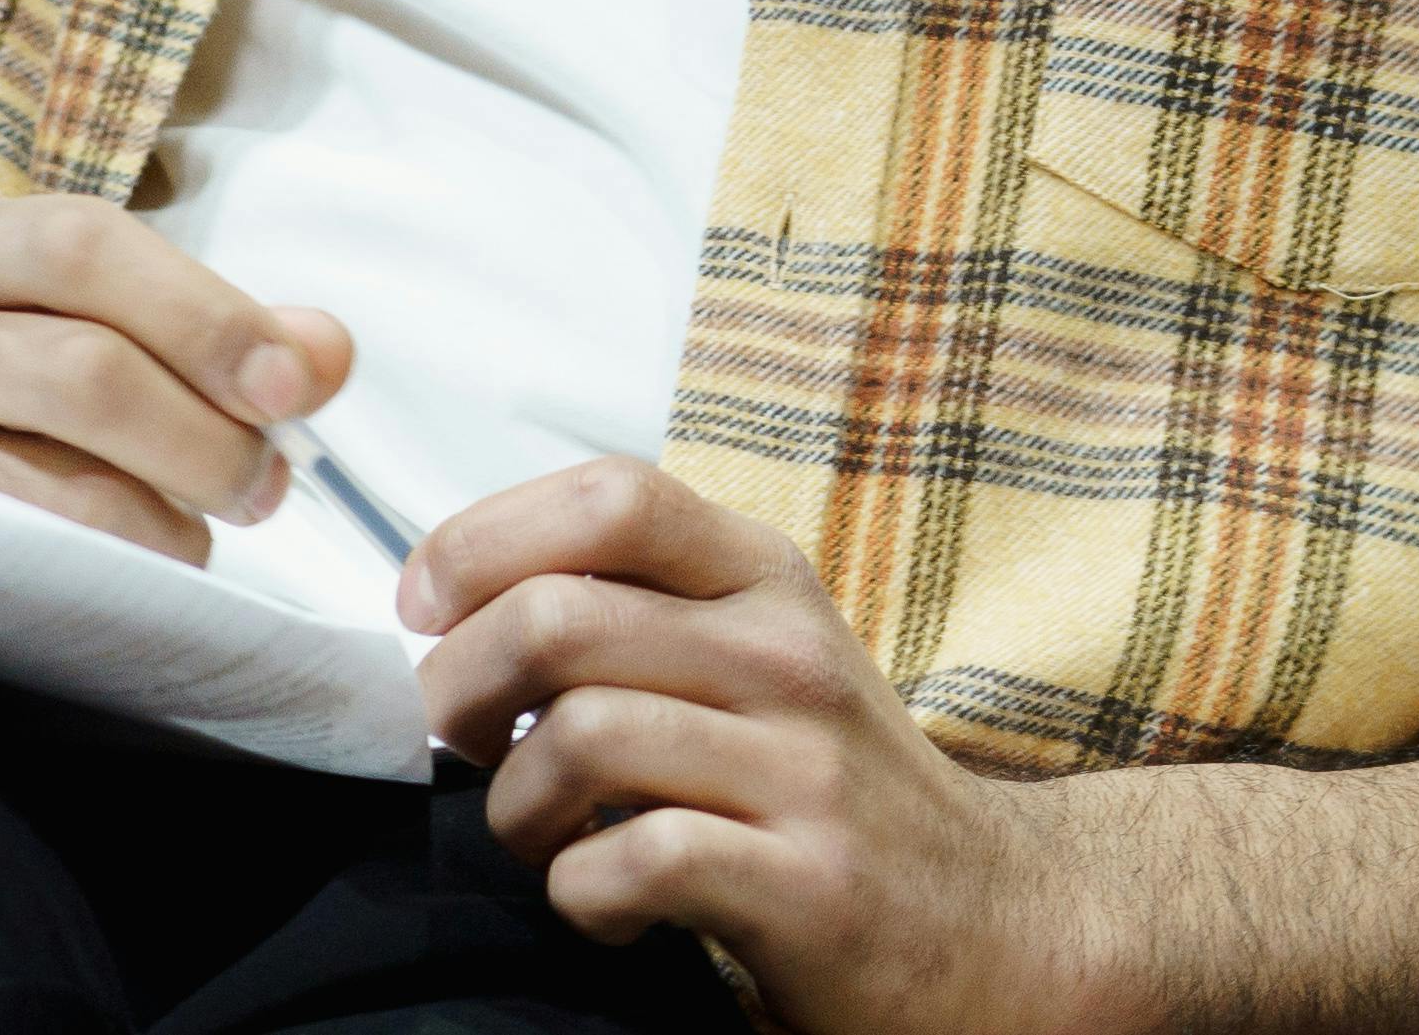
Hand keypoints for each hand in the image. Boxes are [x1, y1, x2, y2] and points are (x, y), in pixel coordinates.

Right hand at [0, 196, 350, 562]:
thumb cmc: (24, 388)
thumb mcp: (111, 327)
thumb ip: (225, 332)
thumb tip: (324, 355)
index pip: (85, 246)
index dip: (204, 316)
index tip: (290, 388)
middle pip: (82, 370)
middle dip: (205, 436)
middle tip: (265, 486)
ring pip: (61, 487)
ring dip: (166, 520)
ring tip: (199, 528)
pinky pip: (29, 569)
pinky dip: (113, 572)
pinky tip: (138, 564)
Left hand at [407, 458, 1121, 1033]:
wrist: (994, 921)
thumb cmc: (835, 788)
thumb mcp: (761, 659)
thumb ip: (641, 610)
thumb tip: (464, 597)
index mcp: (767, 580)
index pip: (610, 496)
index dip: (483, 539)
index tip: (424, 605)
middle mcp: (787, 656)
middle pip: (558, 620)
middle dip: (458, 691)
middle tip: (461, 745)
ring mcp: (803, 771)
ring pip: (577, 741)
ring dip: (513, 812)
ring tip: (542, 840)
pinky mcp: (804, 884)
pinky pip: (631, 863)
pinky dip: (581, 895)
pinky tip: (607, 905)